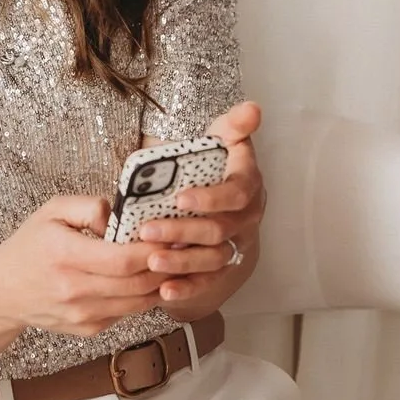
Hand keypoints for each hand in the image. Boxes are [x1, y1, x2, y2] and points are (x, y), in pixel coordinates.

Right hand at [0, 195, 166, 338]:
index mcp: (66, 255)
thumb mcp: (52, 211)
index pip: (124, 259)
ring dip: (161, 284)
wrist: (2, 292)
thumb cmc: (29, 246)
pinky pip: (128, 314)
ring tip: (171, 263)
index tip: (170, 234)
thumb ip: (90, 206)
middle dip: (165, 266)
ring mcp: (83, 315)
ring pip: (139, 303)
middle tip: (181, 248)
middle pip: (138, 284)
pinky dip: (142, 297)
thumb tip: (123, 218)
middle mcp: (75, 290)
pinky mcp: (88, 329)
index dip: (153, 249)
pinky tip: (147, 279)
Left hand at [137, 101, 265, 317]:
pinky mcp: (223, 267)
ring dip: (182, 261)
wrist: (226, 200)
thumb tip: (253, 109)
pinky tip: (164, 291)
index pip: (236, 194)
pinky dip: (188, 289)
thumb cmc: (218, 164)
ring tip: (151, 260)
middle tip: (147, 230)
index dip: (210, 198)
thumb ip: (235, 125)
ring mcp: (236, 244)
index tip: (179, 198)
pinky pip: (208, 282)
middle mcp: (247, 218)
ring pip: (212, 259)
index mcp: (248, 184)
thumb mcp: (225, 139)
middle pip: (218, 230)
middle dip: (182, 231)